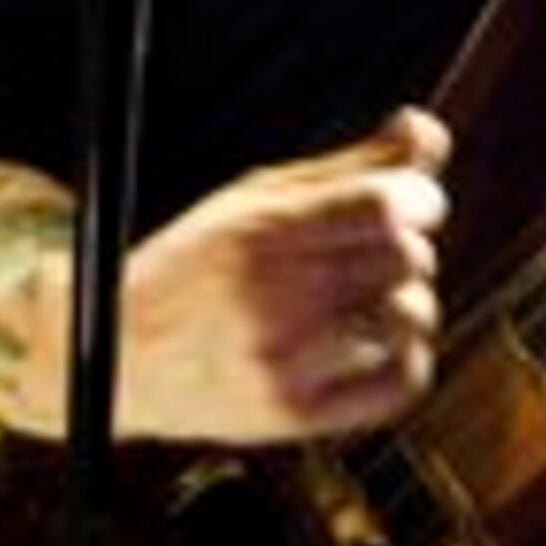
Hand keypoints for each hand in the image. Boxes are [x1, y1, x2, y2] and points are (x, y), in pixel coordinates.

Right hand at [119, 107, 452, 443]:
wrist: (119, 357)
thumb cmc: (194, 268)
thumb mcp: (256, 198)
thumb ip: (350, 165)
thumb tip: (425, 128)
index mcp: (261, 235)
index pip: (383, 206)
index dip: (417, 199)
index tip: (409, 203)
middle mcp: (272, 300)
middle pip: (407, 258)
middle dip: (405, 246)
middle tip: (366, 253)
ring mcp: (285, 364)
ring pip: (413, 315)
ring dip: (405, 301)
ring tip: (361, 299)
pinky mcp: (295, 416)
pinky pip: (404, 381)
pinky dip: (407, 356)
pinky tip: (374, 342)